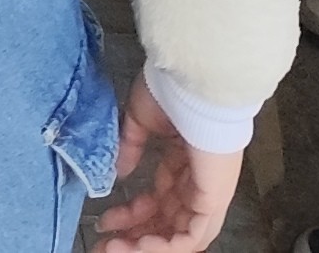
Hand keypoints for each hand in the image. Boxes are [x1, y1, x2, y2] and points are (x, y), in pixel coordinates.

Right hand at [96, 76, 242, 250]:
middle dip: (135, 238)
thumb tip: (120, 172)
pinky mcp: (213, 199)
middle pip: (167, 224)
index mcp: (183, 163)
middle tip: (105, 246)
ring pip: (180, 237)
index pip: (159, 201)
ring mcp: (208, 193)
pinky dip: (166, 247)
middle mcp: (197, 182)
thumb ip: (131, 146)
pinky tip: (140, 244)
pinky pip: (192, 238)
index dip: (130, 215)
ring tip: (116, 249)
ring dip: (146, 247)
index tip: (105, 221)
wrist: (195, 82)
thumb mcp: (141, 120)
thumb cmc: (171, 91)